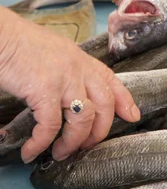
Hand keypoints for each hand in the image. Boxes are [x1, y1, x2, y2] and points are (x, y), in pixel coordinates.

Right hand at [0, 8, 139, 162]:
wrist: (2, 35)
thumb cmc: (21, 44)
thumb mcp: (55, 53)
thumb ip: (68, 71)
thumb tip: (68, 95)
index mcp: (81, 59)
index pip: (111, 80)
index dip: (125, 100)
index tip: (132, 115)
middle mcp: (78, 68)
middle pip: (105, 105)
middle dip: (99, 131)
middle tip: (86, 146)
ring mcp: (64, 78)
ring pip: (84, 119)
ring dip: (73, 143)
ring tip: (60, 152)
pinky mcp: (45, 90)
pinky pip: (50, 126)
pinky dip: (41, 143)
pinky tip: (31, 150)